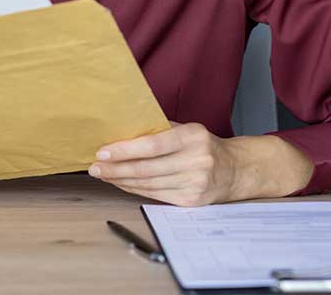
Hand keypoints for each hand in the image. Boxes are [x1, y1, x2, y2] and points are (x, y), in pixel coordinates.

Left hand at [87, 122, 313, 205]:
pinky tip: (121, 182)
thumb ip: (158, 129)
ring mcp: (195, 184)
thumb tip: (119, 130)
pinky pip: (155, 195)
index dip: (125, 150)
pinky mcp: (192, 202)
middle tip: (94, 167)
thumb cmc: (202, 144)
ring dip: (120, 180)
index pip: (153, 145)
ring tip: (103, 174)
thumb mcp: (186, 129)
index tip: (103, 151)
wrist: (236, 169)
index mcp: (193, 137)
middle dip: (115, 169)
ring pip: (148, 184)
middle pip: (147, 168)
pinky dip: (134, 189)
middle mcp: (196, 161)